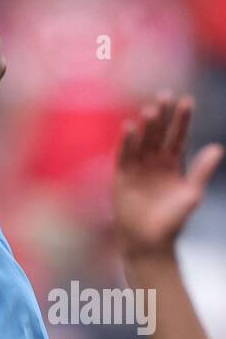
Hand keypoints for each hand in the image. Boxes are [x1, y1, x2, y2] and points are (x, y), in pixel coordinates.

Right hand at [115, 93, 223, 259]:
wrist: (148, 243)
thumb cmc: (172, 222)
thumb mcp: (191, 194)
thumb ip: (202, 171)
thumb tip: (217, 148)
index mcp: (173, 164)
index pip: (178, 137)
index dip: (182, 120)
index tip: (187, 101)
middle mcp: (155, 163)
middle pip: (159, 134)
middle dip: (163, 116)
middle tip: (166, 95)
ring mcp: (137, 170)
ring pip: (142, 142)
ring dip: (146, 126)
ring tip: (151, 109)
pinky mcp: (122, 179)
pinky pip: (124, 157)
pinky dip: (126, 143)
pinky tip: (130, 127)